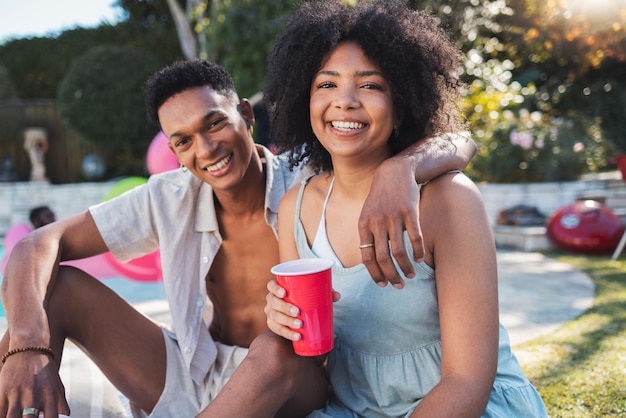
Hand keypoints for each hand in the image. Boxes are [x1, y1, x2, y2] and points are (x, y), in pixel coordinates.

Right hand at [0, 352, 69, 417]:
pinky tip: (6, 416)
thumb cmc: (45, 369)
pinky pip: (0, 411)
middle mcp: (33, 395)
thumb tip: (67, 415)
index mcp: (49, 394)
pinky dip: (3, 416)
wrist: (29, 348)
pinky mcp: (3, 391)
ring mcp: (17, 394)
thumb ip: (60, 402)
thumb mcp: (56, 383)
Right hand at [265, 280, 340, 340]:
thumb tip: (337, 296)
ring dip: (286, 322)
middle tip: (297, 312)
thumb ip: (325, 292)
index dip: (275, 289)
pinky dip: (287, 334)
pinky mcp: (274, 325)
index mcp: (278, 288)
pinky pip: (277, 330)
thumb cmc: (305, 298)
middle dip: (284, 308)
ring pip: (274, 317)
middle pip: (273, 302)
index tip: (284, 293)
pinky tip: (296, 336)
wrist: (297, 311)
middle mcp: (272, 300)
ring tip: (300, 325)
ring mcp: (271, 313)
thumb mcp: (314, 293)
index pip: (271, 286)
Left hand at [358, 156, 422, 287]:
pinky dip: (418, 251)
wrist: (394, 172)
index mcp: (364, 225)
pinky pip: (415, 237)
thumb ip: (369, 235)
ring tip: (410, 275)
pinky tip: (420, 259)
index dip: (374, 274)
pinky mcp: (410, 211)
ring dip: (405, 267)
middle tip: (399, 285)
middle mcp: (377, 222)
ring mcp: (393, 216)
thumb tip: (372, 262)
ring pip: (399, 251)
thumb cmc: (381, 198)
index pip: (366, 257)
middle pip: (382, 258)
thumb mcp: (368, 214)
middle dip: (391, 276)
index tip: (382, 284)